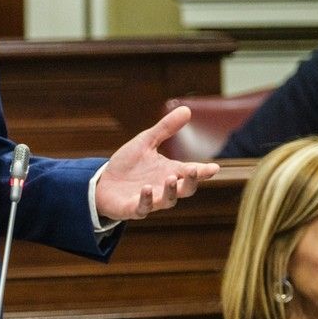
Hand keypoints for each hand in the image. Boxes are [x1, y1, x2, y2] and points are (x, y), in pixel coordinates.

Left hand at [95, 105, 220, 220]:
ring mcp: (150, 200)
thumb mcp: (146, 142)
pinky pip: (143, 208)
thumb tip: (187, 109)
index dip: (203, 171)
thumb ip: (165, 129)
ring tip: (170, 178)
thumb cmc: (128, 164)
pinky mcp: (134, 209)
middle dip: (191, 181)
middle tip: (194, 170)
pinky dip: (146, 200)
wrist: (103, 182)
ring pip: (168, 201)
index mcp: (170, 171)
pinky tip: (145, 189)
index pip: (191, 172)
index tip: (214, 167)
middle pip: (185, 189)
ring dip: (170, 191)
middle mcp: (164, 188)